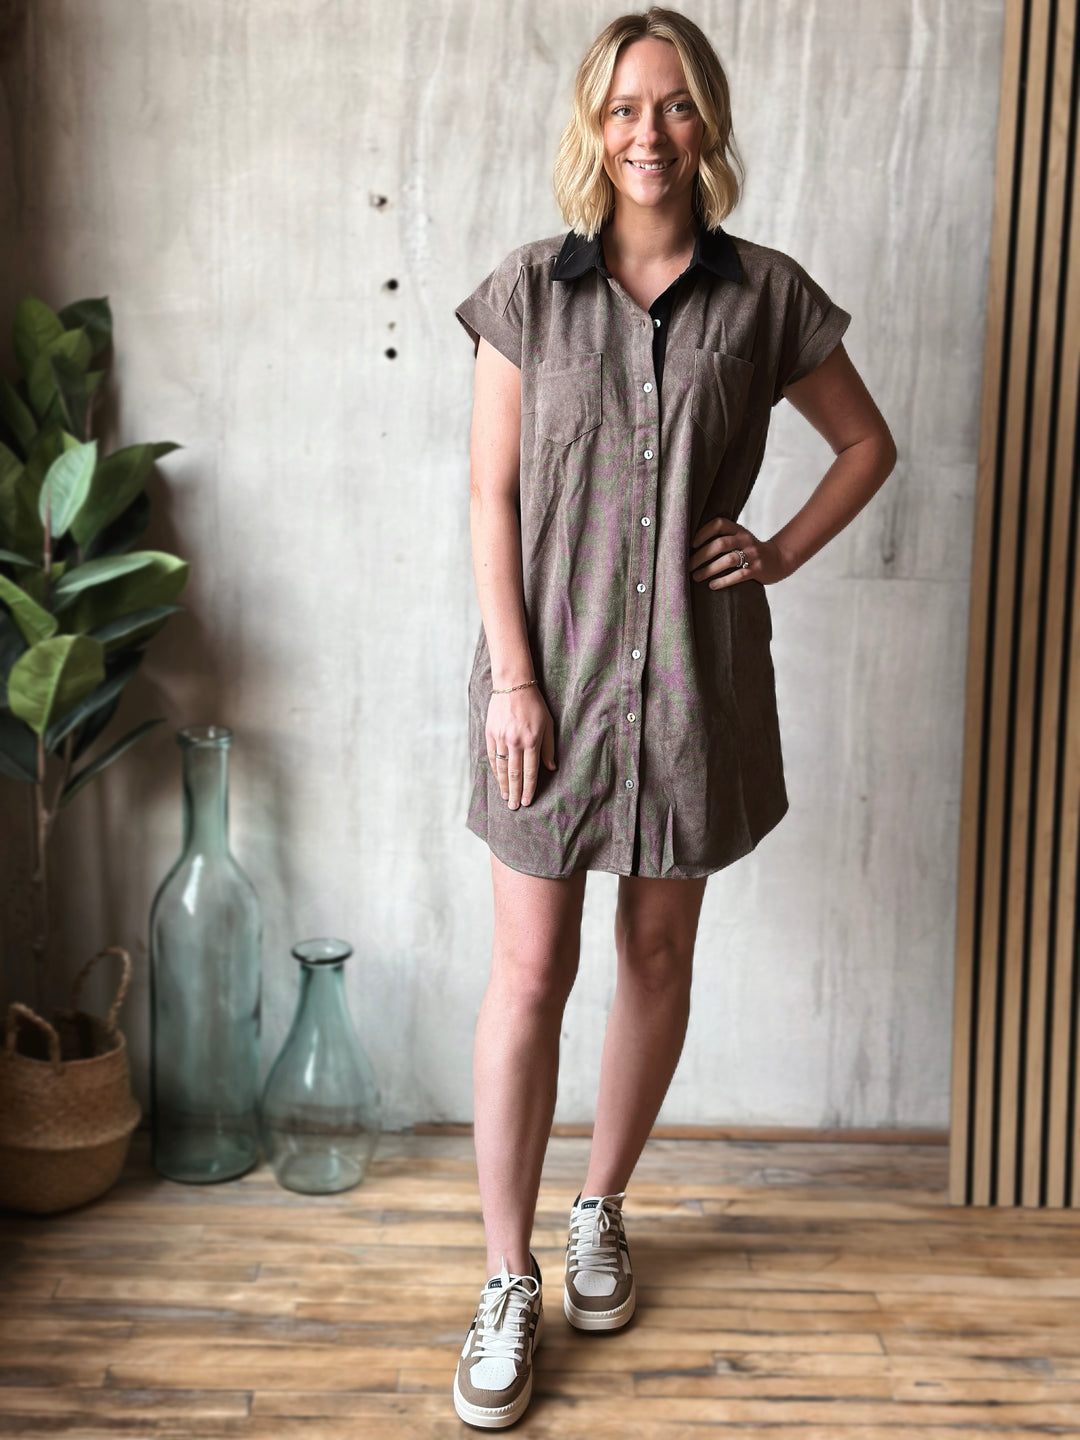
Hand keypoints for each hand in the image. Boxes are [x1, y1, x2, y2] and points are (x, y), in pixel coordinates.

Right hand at [487, 685, 556, 809]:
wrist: (513, 685)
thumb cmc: (535, 705)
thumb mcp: (548, 724)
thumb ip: (549, 748)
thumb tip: (550, 768)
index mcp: (532, 741)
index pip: (530, 772)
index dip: (529, 789)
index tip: (527, 801)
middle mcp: (515, 742)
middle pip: (515, 774)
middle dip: (515, 792)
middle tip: (514, 807)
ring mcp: (501, 738)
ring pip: (502, 768)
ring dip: (503, 785)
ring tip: (505, 797)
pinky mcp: (490, 733)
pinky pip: (493, 756)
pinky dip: (495, 770)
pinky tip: (498, 779)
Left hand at [689, 516, 790, 587]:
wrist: (778, 559)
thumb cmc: (749, 550)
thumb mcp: (739, 538)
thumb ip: (722, 538)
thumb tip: (691, 547)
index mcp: (738, 529)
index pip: (718, 524)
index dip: (703, 532)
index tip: (691, 544)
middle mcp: (745, 539)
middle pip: (720, 544)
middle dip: (701, 556)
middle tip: (688, 566)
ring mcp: (752, 554)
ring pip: (728, 560)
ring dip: (709, 570)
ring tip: (696, 577)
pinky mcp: (757, 569)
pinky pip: (738, 575)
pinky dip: (723, 581)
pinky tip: (712, 586)